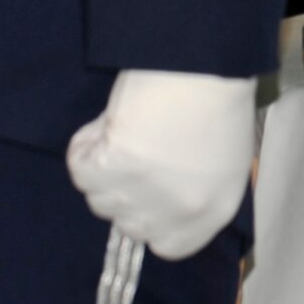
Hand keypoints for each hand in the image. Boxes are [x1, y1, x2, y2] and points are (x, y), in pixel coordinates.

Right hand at [67, 68, 256, 259]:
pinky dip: (87, 142)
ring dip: (107, 164)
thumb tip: (162, 195)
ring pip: (99, 197)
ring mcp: (139, 196)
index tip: (152, 190)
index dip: (156, 217)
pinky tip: (114, 118)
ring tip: (133, 123)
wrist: (205, 59)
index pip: (170, 245)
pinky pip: (80, 165)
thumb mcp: (223, 155)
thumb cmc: (220, 95)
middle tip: (141, 146)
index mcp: (213, 212)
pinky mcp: (108, 170)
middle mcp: (175, 215)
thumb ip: (194, 187)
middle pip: (129, 223)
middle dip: (128, 189)